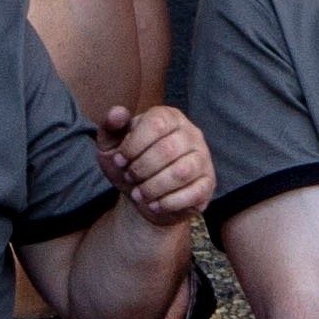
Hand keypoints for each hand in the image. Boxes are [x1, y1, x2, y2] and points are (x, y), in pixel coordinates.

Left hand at [94, 103, 212, 225]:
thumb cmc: (129, 165)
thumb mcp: (112, 145)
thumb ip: (110, 126)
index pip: (156, 123)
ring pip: (182, 172)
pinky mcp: (208, 184)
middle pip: (169, 149)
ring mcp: (203, 159)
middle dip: (142, 168)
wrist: (144, 197)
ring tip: (139, 194)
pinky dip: (168, 203)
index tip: (119, 160)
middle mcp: (191, 133)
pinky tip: (153, 204)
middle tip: (130, 177)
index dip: (133, 145)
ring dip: (154, 187)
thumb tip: (118, 113)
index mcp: (169, 117)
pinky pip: (194, 193)